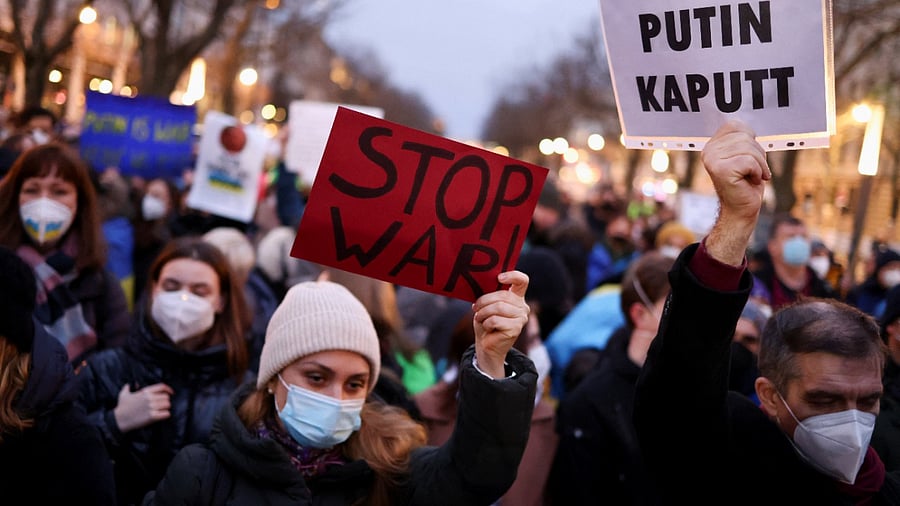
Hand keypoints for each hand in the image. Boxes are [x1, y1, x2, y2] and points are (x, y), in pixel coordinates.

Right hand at [113, 383, 173, 431]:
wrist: (119, 420)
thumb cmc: (122, 408)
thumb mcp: (123, 395)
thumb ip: (127, 387)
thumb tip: (129, 384)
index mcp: (145, 392)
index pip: (162, 387)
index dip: (168, 389)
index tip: (171, 392)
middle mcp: (150, 398)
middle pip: (166, 397)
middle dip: (165, 401)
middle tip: (162, 405)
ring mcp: (152, 407)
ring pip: (167, 405)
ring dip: (166, 408)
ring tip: (161, 410)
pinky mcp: (152, 417)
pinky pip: (166, 414)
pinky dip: (165, 415)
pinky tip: (161, 415)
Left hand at [472, 270, 529, 377]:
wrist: (486, 344)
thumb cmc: (486, 322)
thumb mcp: (486, 305)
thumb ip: (490, 294)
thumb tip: (482, 283)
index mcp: (516, 297)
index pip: (522, 281)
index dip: (512, 276)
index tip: (499, 278)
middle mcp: (522, 306)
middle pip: (503, 295)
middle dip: (484, 301)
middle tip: (475, 308)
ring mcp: (521, 318)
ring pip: (499, 307)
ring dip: (483, 313)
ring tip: (480, 318)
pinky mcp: (516, 328)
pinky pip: (496, 320)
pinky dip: (486, 323)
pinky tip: (488, 327)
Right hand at [701, 120, 770, 264]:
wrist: (742, 210)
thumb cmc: (746, 183)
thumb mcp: (744, 155)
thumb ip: (741, 139)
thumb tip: (744, 120)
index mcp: (712, 145)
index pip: (737, 126)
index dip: (751, 141)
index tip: (748, 159)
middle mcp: (708, 151)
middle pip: (745, 137)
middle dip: (758, 155)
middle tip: (752, 171)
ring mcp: (712, 160)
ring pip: (749, 149)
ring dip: (759, 165)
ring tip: (752, 177)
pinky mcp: (721, 170)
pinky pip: (750, 161)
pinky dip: (758, 172)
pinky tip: (751, 181)